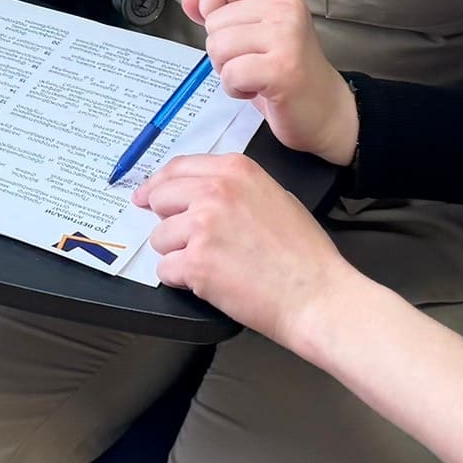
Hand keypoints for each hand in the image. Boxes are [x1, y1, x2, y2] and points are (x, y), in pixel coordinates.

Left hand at [134, 153, 353, 346]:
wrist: (315, 294)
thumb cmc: (304, 254)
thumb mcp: (275, 196)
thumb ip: (233, 188)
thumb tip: (198, 193)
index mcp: (236, 171)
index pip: (177, 168)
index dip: (159, 185)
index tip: (147, 195)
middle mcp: (215, 192)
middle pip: (160, 198)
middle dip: (169, 221)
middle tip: (189, 240)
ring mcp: (202, 226)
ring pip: (159, 238)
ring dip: (177, 254)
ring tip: (213, 264)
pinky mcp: (194, 262)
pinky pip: (165, 269)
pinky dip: (181, 279)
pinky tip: (211, 281)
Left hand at [185, 0, 356, 162]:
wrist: (323, 106)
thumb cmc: (286, 68)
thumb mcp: (252, 31)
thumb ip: (219, 12)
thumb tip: (188, 1)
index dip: (213, 10)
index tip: (237, 29)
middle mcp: (284, 5)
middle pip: (213, 21)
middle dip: (223, 49)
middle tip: (255, 59)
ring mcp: (285, 35)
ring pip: (218, 47)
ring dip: (228, 70)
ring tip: (257, 73)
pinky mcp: (281, 67)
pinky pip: (230, 73)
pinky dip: (236, 88)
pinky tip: (260, 87)